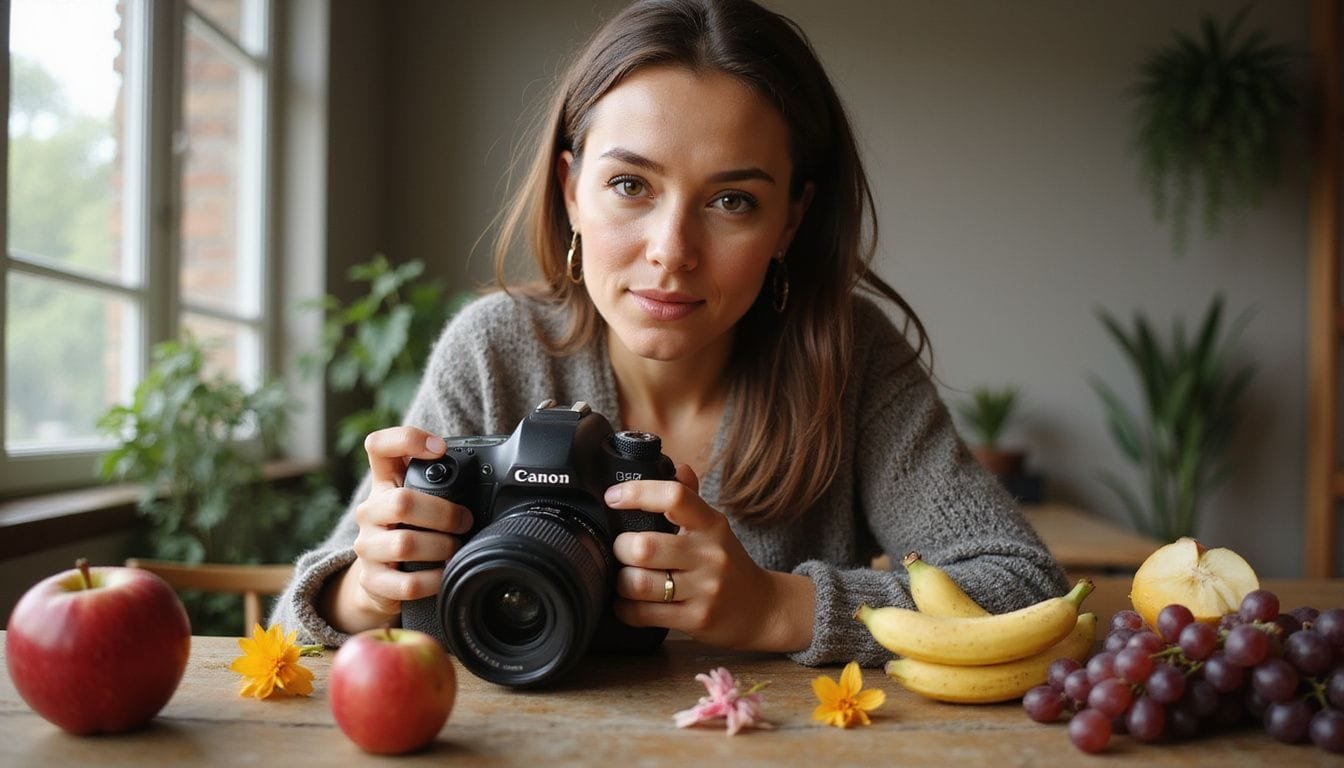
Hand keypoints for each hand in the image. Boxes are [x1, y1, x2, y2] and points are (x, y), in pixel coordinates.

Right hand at [326, 426, 473, 632]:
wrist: (381, 579)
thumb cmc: (412, 531)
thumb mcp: (422, 503)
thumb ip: (444, 487)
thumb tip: (493, 481)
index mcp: (384, 484)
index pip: (379, 446)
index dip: (407, 439)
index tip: (440, 449)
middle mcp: (370, 510)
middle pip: (401, 501)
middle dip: (444, 513)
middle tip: (465, 522)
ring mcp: (367, 545)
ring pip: (405, 544)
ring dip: (442, 547)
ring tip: (455, 549)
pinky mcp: (372, 580)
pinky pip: (407, 582)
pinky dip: (435, 579)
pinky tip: (444, 574)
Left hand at [607, 464, 814, 651]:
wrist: (763, 609)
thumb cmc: (729, 564)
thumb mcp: (715, 528)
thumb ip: (691, 499)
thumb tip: (676, 467)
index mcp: (711, 524)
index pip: (674, 497)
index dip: (637, 493)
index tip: (612, 498)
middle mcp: (709, 554)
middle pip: (644, 546)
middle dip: (619, 549)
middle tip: (619, 551)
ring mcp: (705, 589)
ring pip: (639, 583)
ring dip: (621, 581)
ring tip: (624, 578)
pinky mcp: (696, 620)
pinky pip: (643, 614)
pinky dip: (625, 609)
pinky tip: (628, 603)